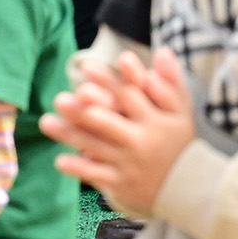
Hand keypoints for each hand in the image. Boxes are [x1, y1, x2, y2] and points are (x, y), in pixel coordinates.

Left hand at [45, 47, 198, 219]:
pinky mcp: (122, 183)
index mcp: (155, 119)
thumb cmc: (182, 142)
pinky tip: (60, 160)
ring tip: (46, 122)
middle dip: (82, 110)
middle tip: (60, 99)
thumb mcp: (182, 110)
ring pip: (95, 146)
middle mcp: (140, 140)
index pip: (129, 95)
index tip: (86, 68)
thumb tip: (162, 50)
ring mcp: (129, 163)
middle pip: (107, 121)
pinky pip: (97, 174)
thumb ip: (171, 80)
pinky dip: (79, 168)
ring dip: (70, 135)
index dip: (107, 81)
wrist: (191, 188)